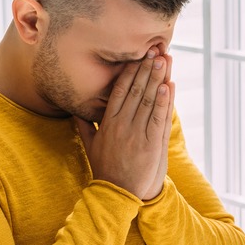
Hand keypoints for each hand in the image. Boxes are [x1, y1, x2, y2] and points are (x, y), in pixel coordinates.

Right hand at [74, 47, 173, 199]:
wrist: (117, 194)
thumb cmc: (106, 170)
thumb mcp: (91, 147)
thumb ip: (85, 127)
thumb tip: (75, 111)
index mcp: (108, 123)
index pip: (119, 91)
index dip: (129, 72)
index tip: (137, 56)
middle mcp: (121, 125)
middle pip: (134, 90)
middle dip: (145, 68)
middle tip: (154, 49)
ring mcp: (136, 134)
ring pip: (147, 100)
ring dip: (156, 78)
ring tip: (163, 59)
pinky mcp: (151, 144)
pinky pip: (158, 118)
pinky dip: (163, 101)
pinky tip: (168, 85)